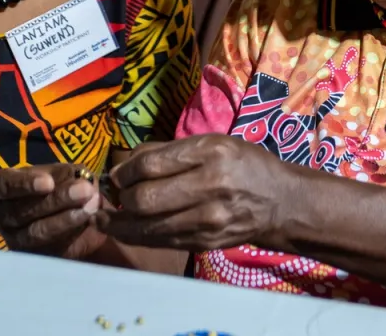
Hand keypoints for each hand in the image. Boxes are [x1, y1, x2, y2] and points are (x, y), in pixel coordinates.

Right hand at [0, 163, 107, 258]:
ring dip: (66, 219)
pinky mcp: (30, 256)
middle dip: (56, 200)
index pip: (5, 185)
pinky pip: (47, 248)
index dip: (25, 184)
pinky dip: (69, 234)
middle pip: (22, 210)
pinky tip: (86, 221)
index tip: (49, 183)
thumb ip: (66, 175)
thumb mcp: (62, 174)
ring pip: (35, 232)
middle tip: (85, 190)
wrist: (72, 216)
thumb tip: (78, 179)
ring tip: (91, 205)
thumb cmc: (60, 187)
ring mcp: (13, 238)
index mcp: (2, 186)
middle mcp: (1, 214)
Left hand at [96, 135, 302, 251]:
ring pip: (148, 227)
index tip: (117, 175)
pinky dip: (137, 236)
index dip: (125, 172)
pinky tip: (123, 230)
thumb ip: (169, 151)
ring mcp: (208, 219)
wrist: (279, 202)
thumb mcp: (213, 143)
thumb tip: (126, 163)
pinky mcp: (204, 242)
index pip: (151, 165)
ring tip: (105, 218)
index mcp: (211, 153)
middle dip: (121, 198)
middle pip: (145, 199)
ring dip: (120, 224)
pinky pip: (161, 241)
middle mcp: (210, 186)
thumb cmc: (243, 165)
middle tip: (115, 194)